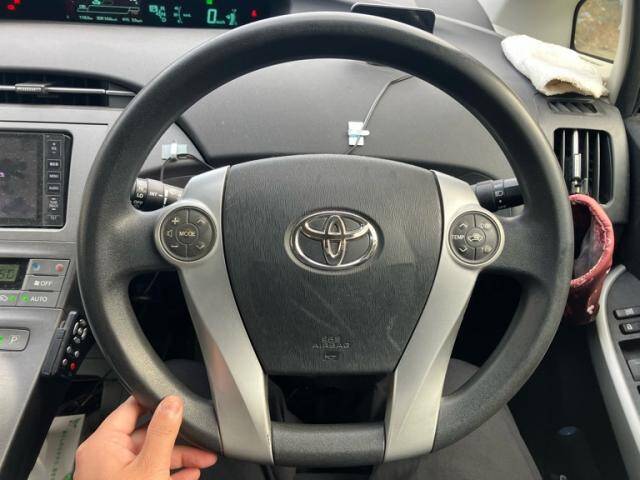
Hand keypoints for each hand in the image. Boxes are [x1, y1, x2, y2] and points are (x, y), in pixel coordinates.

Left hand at [74, 395, 216, 479]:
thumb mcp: (151, 467)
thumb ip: (163, 432)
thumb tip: (172, 403)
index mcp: (103, 445)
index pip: (131, 409)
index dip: (157, 403)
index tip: (179, 404)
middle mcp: (104, 458)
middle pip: (147, 435)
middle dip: (178, 440)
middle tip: (202, 444)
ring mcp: (113, 476)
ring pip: (150, 457)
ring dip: (178, 459)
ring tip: (202, 461)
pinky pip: (147, 474)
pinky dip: (168, 474)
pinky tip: (188, 476)